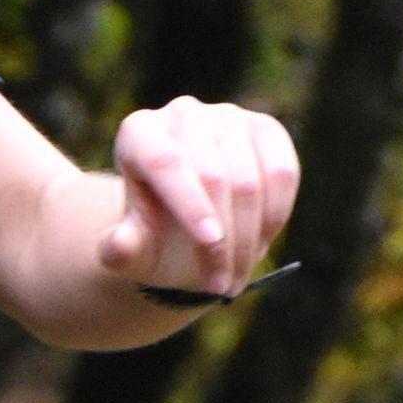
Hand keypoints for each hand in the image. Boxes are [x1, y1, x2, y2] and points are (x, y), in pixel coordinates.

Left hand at [98, 96, 298, 300]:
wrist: (185, 228)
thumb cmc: (153, 238)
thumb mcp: (132, 251)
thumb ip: (120, 250)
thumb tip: (119, 244)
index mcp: (138, 134)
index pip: (166, 162)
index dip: (191, 204)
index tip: (210, 243)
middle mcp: (182, 114)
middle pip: (212, 175)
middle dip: (222, 240)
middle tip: (220, 288)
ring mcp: (227, 116)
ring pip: (249, 179)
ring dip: (248, 239)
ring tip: (235, 279)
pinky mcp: (264, 128)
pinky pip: (282, 172)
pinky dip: (275, 216)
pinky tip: (260, 245)